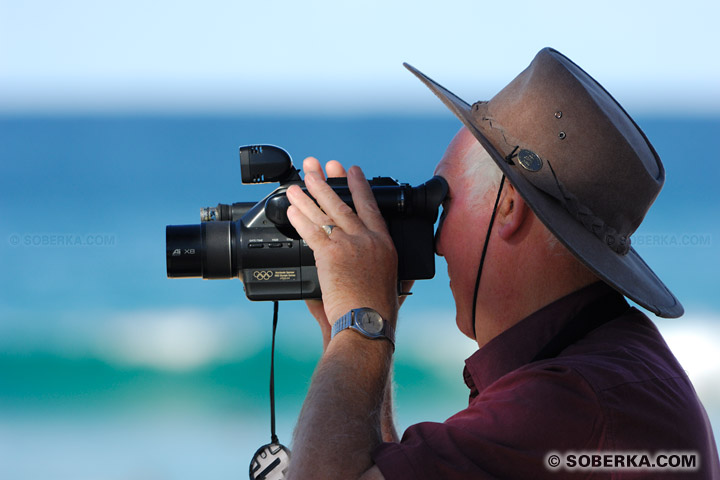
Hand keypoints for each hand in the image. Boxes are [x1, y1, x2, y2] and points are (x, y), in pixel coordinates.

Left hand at [286, 158, 398, 327]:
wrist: (367, 325)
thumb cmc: (378, 312)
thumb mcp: (397, 287)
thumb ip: (393, 275)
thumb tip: (401, 278)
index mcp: (385, 245)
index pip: (371, 207)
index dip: (360, 186)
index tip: (351, 170)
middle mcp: (368, 240)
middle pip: (343, 204)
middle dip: (326, 182)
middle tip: (315, 166)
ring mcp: (349, 245)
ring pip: (325, 214)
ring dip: (307, 197)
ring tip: (295, 185)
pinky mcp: (331, 255)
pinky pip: (311, 232)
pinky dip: (299, 219)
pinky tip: (291, 209)